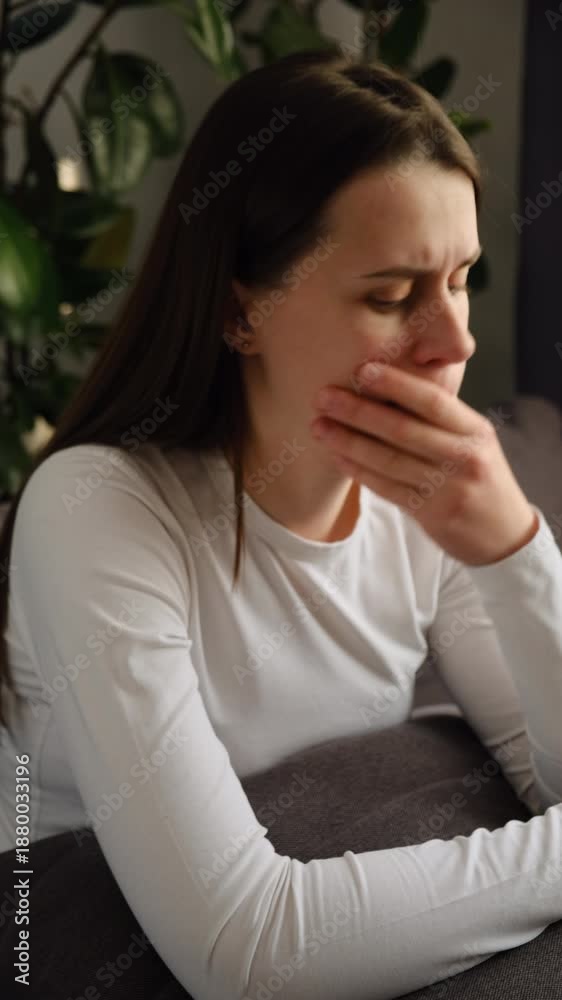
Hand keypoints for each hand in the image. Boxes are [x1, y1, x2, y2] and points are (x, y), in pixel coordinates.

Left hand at [310, 362, 538, 565]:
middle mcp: (463, 457)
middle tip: (324, 396)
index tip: (362, 369)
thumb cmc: (479, 477)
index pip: (432, 401)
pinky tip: (337, 456)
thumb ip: (440, 419)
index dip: (395, 384)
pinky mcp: (431, 514)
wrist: (504, 534)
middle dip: (358, 411)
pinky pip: (387, 488)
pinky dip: (359, 471)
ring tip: (319, 425)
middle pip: (403, 429)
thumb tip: (387, 386)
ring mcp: (447, 488)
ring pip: (388, 460)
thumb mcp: (474, 441)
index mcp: (474, 430)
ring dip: (348, 441)